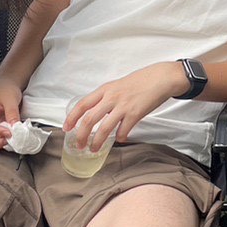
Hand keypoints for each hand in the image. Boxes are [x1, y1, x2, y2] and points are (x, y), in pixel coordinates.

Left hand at [64, 61, 188, 150]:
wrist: (160, 78)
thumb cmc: (140, 81)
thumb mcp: (117, 85)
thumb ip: (106, 97)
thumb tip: (96, 112)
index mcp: (105, 90)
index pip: (82, 104)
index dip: (72, 118)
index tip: (66, 128)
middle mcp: (111, 98)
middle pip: (89, 119)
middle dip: (81, 135)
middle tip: (79, 145)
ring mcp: (123, 106)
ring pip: (104, 128)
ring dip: (97, 142)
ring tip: (94, 149)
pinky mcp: (136, 113)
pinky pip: (123, 130)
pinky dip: (119, 138)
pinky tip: (120, 139)